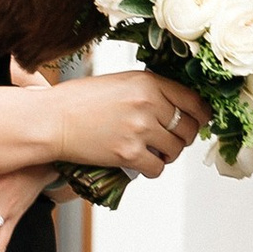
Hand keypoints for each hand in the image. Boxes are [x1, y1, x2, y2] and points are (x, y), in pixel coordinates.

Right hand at [54, 70, 200, 179]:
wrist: (51, 120)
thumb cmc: (79, 101)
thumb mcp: (120, 82)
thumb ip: (149, 92)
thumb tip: (175, 108)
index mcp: (148, 82)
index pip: (193, 101)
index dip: (201, 115)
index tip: (199, 121)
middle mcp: (148, 104)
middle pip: (188, 128)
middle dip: (183, 137)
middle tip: (171, 140)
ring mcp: (140, 130)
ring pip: (176, 149)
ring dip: (168, 154)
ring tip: (154, 151)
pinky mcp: (128, 154)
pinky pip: (157, 167)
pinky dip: (153, 169)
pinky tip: (142, 163)